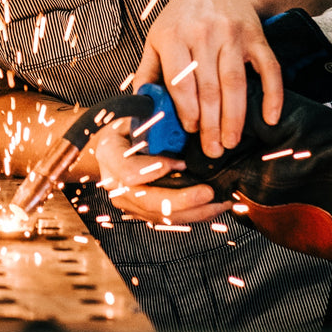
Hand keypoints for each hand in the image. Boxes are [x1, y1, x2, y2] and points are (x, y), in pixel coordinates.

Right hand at [90, 120, 232, 225]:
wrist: (111, 145)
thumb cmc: (127, 125)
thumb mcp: (135, 113)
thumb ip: (152, 116)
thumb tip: (177, 111)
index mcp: (110, 155)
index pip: (130, 172)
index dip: (157, 169)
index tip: (181, 163)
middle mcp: (115, 183)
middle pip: (148, 202)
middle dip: (182, 200)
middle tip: (208, 193)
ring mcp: (128, 201)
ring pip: (161, 216)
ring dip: (195, 212)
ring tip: (221, 202)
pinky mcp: (142, 211)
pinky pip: (169, 219)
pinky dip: (194, 215)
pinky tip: (216, 207)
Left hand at [133, 0, 284, 158]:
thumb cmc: (186, 15)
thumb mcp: (158, 36)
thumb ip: (148, 70)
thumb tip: (140, 105)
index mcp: (174, 36)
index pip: (180, 81)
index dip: (186, 110)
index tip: (191, 131)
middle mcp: (203, 34)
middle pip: (208, 88)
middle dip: (211, 124)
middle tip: (213, 150)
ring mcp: (233, 35)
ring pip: (235, 83)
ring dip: (235, 117)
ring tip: (231, 141)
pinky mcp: (257, 38)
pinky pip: (268, 69)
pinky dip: (272, 95)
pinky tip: (269, 117)